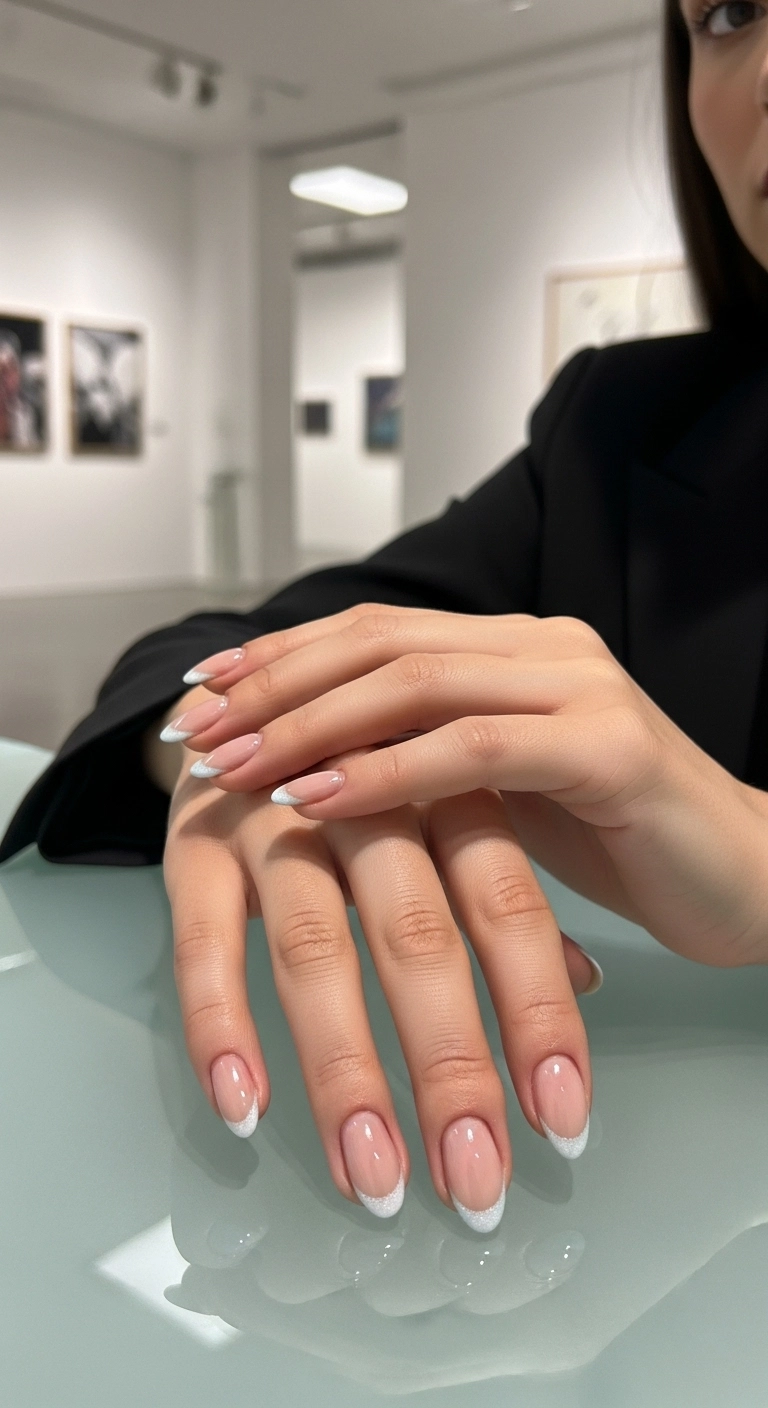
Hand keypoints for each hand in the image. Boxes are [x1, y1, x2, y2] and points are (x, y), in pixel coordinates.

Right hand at [160, 725, 599, 1230]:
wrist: (245, 708)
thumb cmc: (368, 784)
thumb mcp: (446, 816)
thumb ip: (504, 891)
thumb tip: (586, 981)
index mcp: (446, 787)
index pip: (505, 902)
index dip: (536, 1012)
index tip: (564, 1121)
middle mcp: (364, 798)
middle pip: (416, 934)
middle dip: (450, 1067)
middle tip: (477, 1181)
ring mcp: (272, 816)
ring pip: (314, 947)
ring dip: (345, 1072)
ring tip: (375, 1181)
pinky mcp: (192, 843)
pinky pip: (202, 942)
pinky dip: (222, 1026)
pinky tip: (247, 1109)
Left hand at [169, 605, 767, 968]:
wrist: (747, 877)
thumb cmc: (620, 839)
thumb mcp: (503, 789)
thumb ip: (429, 756)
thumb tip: (314, 763)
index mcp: (516, 647)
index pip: (376, 628)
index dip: (281, 655)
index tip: (203, 691)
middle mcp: (545, 647)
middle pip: (380, 641)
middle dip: (274, 685)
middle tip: (196, 730)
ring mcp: (580, 688)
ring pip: (417, 680)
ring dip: (309, 724)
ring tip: (232, 766)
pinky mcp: (607, 748)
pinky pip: (473, 747)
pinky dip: (386, 769)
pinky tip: (318, 794)